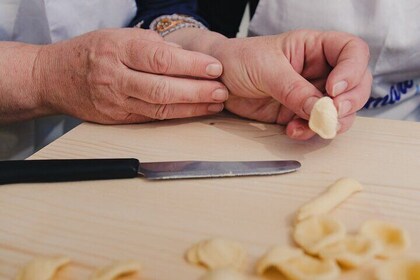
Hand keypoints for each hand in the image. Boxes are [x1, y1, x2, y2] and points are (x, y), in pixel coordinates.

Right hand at [34, 28, 226, 122]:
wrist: (54, 78)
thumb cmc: (89, 52)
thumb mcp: (117, 36)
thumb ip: (151, 46)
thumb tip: (186, 57)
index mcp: (116, 49)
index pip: (160, 59)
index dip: (191, 65)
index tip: (215, 67)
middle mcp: (115, 76)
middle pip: (162, 87)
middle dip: (197, 91)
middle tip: (222, 90)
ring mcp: (115, 101)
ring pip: (159, 107)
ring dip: (192, 107)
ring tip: (215, 103)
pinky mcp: (117, 118)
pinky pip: (151, 118)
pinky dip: (176, 115)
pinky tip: (194, 112)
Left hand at [209, 30, 371, 139]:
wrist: (218, 81)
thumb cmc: (239, 60)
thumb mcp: (266, 69)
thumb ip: (294, 89)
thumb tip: (320, 109)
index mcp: (314, 47)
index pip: (352, 51)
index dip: (352, 70)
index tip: (335, 88)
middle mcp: (319, 70)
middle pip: (356, 85)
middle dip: (349, 102)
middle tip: (332, 112)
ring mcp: (311, 94)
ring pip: (341, 110)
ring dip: (331, 122)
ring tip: (311, 125)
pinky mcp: (298, 113)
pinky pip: (316, 125)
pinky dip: (310, 131)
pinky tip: (293, 130)